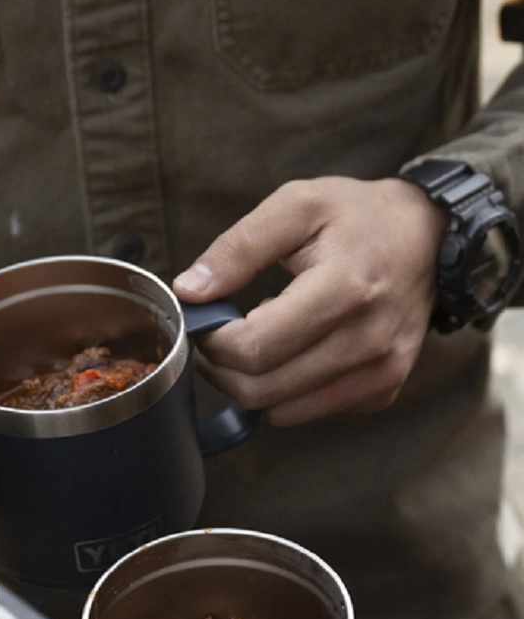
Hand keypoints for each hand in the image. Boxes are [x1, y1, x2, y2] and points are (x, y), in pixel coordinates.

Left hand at [172, 176, 445, 425]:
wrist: (430, 237)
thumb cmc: (357, 217)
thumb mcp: (296, 206)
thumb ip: (238, 248)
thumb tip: (189, 291)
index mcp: (345, 288)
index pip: (253, 347)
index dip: (213, 342)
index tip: (207, 321)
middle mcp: (369, 340)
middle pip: (260, 389)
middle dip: (222, 368)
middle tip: (218, 338)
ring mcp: (380, 372)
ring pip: (280, 410)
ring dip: (248, 385)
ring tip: (251, 344)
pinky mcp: (381, 391)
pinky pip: (307, 412)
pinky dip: (284, 393)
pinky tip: (290, 355)